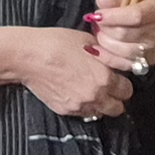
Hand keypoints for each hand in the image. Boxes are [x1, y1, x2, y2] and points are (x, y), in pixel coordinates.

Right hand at [0, 25, 129, 117]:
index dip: (123, 83)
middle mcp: (95, 95)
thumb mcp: (88, 40)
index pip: (127, 90)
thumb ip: (106, 55)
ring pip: (101, 113)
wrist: (27, 56)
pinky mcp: (65, 110)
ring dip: (100, 104)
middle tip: (107, 87)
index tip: (117, 77)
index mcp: (104, 77)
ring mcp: (80, 106)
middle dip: (115, 98)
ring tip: (91, 90)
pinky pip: (83, 114)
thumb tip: (116, 60)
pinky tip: (76, 92)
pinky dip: (84, 106)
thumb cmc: (56, 43)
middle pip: (118, 108)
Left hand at [89, 0, 154, 73]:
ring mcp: (154, 49)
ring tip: (99, 32)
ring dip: (105, 42)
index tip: (97, 14)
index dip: (113, 16)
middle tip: (96, 21)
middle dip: (105, 28)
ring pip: (123, 51)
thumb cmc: (142, 2)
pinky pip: (123, 64)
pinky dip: (106, 57)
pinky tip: (96, 49)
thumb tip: (101, 2)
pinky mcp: (147, 62)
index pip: (136, 16)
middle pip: (126, 34)